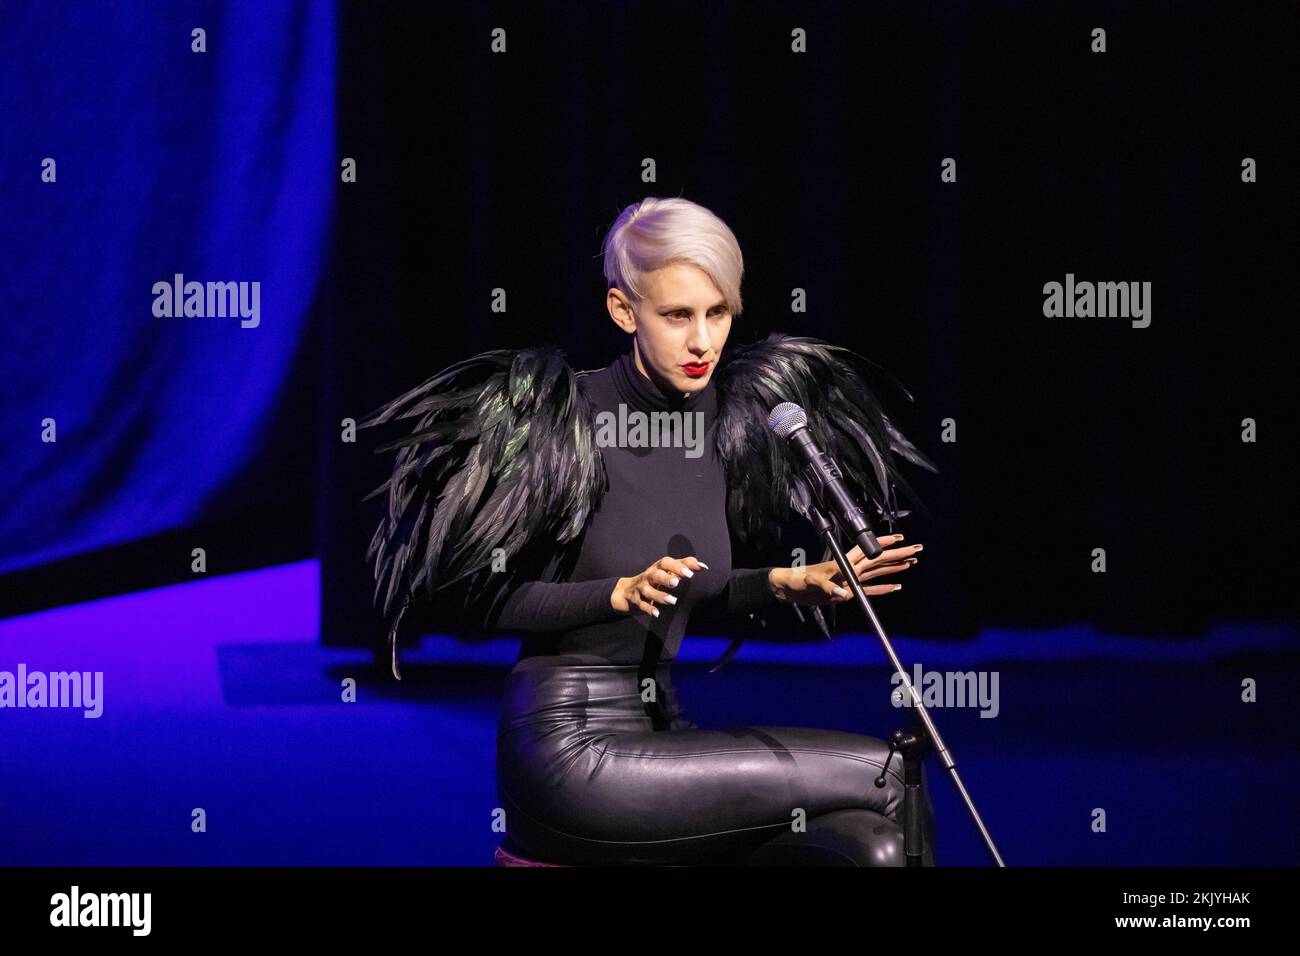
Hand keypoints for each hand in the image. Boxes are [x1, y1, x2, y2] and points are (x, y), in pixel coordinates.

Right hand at [611, 555, 708, 616]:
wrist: (626, 592)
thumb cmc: (654, 579)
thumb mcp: (666, 570)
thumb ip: (684, 566)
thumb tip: (704, 566)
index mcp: (657, 567)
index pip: (666, 563)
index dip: (677, 566)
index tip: (690, 573)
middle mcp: (648, 576)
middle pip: (655, 575)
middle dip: (665, 578)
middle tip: (676, 582)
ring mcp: (641, 588)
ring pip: (648, 591)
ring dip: (659, 595)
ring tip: (672, 601)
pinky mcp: (636, 601)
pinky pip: (641, 605)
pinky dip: (648, 609)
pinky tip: (656, 614)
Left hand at [768, 534, 921, 605]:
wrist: (790, 589)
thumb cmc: (798, 580)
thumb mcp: (810, 582)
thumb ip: (826, 588)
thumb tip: (842, 594)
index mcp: (844, 563)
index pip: (868, 552)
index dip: (884, 544)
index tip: (901, 539)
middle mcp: (851, 570)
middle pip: (879, 561)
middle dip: (898, 554)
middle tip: (917, 550)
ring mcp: (851, 581)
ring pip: (878, 573)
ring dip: (895, 568)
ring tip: (911, 563)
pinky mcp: (849, 592)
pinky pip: (871, 590)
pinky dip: (883, 588)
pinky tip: (896, 587)